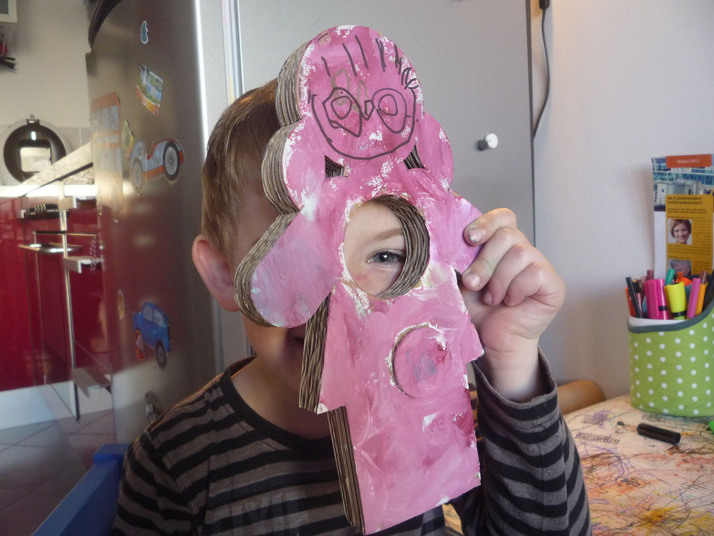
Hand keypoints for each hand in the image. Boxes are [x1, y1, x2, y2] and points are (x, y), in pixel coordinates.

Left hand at [460, 209, 565, 400]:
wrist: (492, 342)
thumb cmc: (479, 311)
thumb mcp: (463, 279)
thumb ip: (461, 257)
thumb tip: (446, 239)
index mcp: (501, 246)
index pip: (503, 217)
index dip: (487, 223)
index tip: (469, 239)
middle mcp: (524, 251)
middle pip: (508, 234)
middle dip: (485, 260)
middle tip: (474, 283)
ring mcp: (541, 266)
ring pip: (520, 253)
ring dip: (499, 279)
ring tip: (492, 298)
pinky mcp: (553, 285)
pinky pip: (536, 272)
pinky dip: (517, 288)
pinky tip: (511, 302)